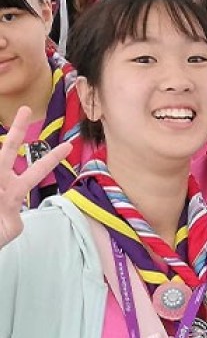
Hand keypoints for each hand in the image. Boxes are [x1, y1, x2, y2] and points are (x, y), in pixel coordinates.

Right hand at [0, 106, 72, 247]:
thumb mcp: (10, 229)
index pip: (36, 171)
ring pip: (1, 158)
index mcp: (14, 191)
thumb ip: (16, 220)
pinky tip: (2, 208)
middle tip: (25, 109)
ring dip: (15, 181)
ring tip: (7, 193)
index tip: (68, 146)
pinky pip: (3, 200)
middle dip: (16, 130)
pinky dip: (2, 208)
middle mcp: (2, 182)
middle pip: (7, 151)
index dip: (52, 159)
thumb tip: (14, 217)